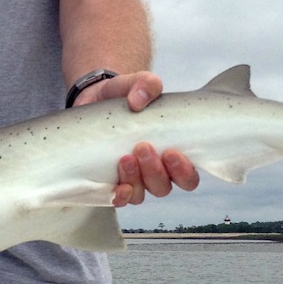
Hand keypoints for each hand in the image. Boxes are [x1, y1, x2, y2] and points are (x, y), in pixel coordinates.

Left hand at [71, 69, 199, 206]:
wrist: (95, 97)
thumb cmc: (126, 96)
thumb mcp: (137, 84)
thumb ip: (146, 84)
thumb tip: (139, 99)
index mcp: (170, 154)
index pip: (187, 177)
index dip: (184, 172)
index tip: (171, 152)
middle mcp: (153, 172)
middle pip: (163, 187)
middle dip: (155, 171)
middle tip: (143, 147)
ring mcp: (131, 178)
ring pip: (140, 194)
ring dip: (135, 179)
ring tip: (125, 157)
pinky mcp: (108, 180)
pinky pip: (116, 199)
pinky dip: (118, 196)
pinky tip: (116, 185)